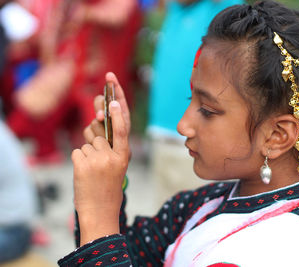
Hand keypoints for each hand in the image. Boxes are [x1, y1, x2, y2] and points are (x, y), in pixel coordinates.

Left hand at [71, 74, 130, 245]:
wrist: (100, 210)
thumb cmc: (107, 185)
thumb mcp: (115, 164)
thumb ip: (108, 142)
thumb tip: (94, 120)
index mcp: (124, 154)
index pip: (123, 127)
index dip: (118, 109)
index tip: (112, 95)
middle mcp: (113, 155)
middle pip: (99, 131)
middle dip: (95, 128)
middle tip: (96, 130)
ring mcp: (98, 160)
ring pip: (87, 141)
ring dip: (87, 151)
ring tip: (92, 168)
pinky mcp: (83, 165)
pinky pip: (77, 150)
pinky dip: (78, 160)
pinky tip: (85, 174)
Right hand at [83, 72, 130, 143]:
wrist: (111, 165)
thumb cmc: (121, 148)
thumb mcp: (123, 132)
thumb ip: (118, 117)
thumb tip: (112, 104)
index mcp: (122, 115)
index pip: (118, 96)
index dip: (114, 85)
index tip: (110, 75)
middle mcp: (110, 117)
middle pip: (101, 103)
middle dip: (100, 108)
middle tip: (101, 117)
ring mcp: (100, 124)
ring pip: (94, 119)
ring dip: (99, 129)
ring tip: (105, 140)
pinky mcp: (92, 133)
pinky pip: (88, 129)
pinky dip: (91, 136)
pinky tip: (97, 143)